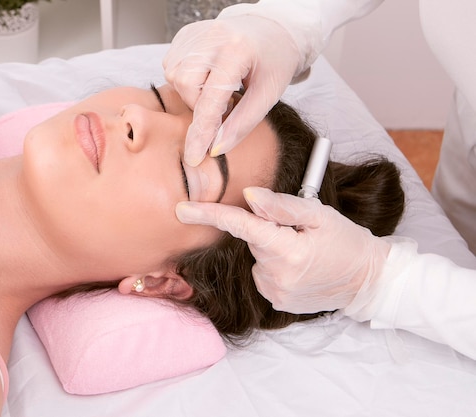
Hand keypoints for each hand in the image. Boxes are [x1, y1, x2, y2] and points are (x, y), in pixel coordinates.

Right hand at [163, 15, 299, 165]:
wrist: (271, 29)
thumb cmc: (274, 61)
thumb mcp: (268, 94)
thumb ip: (242, 123)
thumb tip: (216, 148)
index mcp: (237, 50)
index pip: (210, 100)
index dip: (202, 132)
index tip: (194, 156)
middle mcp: (212, 37)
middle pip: (186, 86)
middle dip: (200, 104)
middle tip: (224, 103)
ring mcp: (196, 33)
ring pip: (175, 77)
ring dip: (194, 92)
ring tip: (218, 87)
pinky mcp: (185, 33)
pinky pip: (172, 66)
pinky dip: (187, 79)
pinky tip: (207, 75)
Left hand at [175, 187, 390, 313]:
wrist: (367, 281)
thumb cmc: (347, 242)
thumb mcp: (320, 215)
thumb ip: (282, 206)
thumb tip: (249, 196)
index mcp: (287, 250)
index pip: (241, 226)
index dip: (209, 214)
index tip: (182, 208)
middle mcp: (276, 276)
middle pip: (253, 240)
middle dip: (269, 230)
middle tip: (300, 232)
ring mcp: (275, 293)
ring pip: (258, 257)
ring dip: (273, 249)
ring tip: (305, 251)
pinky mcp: (276, 302)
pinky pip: (264, 274)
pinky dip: (276, 266)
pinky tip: (300, 266)